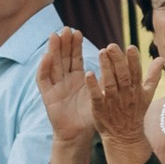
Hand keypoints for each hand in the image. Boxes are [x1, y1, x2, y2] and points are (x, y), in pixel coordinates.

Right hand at [38, 23, 99, 160]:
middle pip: (62, 57)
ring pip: (52, 64)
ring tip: (55, 36)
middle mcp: (64, 79)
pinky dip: (44, 67)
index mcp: (77, 78)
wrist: (78, 134)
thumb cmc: (90, 116)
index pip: (75, 57)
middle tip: (66, 28)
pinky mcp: (47, 96)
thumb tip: (120, 65)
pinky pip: (44, 79)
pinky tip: (46, 56)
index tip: (78, 32)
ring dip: (52, 50)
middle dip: (64, 43)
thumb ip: (105, 80)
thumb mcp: (100, 94)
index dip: (75, 45)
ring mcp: (55, 86)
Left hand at [89, 39, 157, 157]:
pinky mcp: (99, 108)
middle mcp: (125, 95)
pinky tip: (89, 74)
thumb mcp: (147, 95)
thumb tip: (161, 59)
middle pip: (123, 76)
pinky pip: (96, 96)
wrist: (125, 137)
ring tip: (101, 52)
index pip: (136, 73)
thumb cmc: (135, 113)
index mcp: (136, 90)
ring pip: (110, 83)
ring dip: (105, 68)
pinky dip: (93, 86)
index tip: (130, 47)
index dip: (134, 60)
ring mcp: (112, 102)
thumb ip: (153, 76)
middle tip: (111, 45)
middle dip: (118, 60)